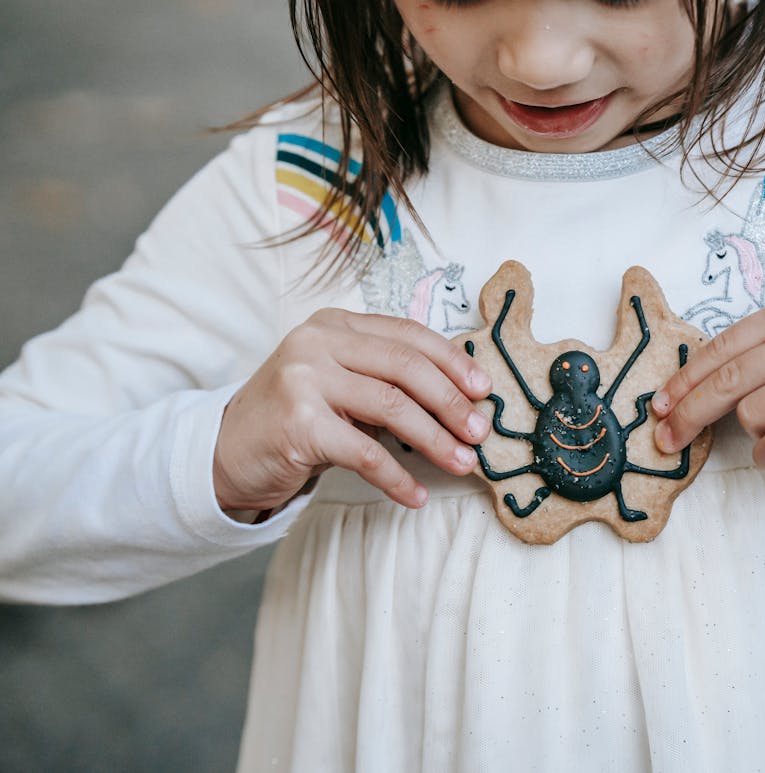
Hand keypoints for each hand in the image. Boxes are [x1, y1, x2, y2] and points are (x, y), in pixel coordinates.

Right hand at [213, 309, 491, 512]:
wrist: (224, 452)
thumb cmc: (296, 418)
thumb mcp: (340, 383)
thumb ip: (386, 377)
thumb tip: (462, 398)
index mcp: (335, 324)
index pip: (408, 335)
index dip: (453, 362)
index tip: (484, 390)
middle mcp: (317, 342)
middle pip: (406, 367)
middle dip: (451, 402)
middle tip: (479, 433)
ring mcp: (304, 379)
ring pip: (393, 407)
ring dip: (435, 441)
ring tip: (462, 464)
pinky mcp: (298, 423)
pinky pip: (365, 452)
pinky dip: (397, 478)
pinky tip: (415, 496)